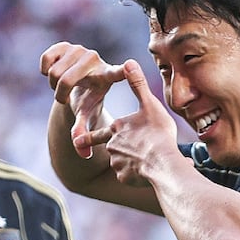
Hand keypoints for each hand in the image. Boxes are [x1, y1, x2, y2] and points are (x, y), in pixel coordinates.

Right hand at [40, 42, 125, 158]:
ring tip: (62, 86)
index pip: (117, 73)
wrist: (78, 84)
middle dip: (59, 93)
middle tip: (64, 98)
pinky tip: (53, 73)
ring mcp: (80, 49)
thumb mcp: (86, 116)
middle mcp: (95, 59)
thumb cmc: (87, 102)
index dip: (122, 70)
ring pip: (54, 71)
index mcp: (107, 76)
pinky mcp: (64, 44)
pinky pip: (46, 58)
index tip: (129, 65)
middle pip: (65, 80)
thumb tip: (85, 155)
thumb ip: (84, 133)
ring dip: (53, 84)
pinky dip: (45, 70)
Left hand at [81, 59, 181, 185]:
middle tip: (126, 153)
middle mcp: (112, 146)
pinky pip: (128, 176)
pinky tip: (146, 172)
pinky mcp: (124, 177)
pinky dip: (135, 175)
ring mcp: (117, 163)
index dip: (89, 136)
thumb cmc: (157, 133)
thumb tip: (129, 61)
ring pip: (121, 163)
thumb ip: (138, 85)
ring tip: (147, 161)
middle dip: (120, 151)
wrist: (162, 162)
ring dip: (131, 164)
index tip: (78, 139)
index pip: (99, 133)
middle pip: (113, 149)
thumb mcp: (149, 105)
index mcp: (117, 128)